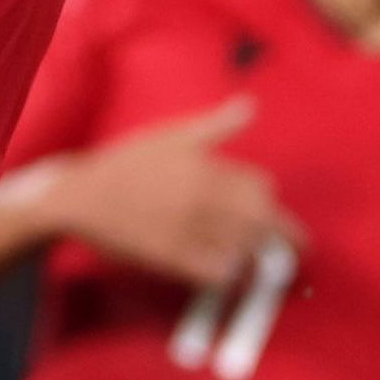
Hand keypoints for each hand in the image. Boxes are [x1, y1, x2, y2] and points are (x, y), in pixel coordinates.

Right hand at [15, 99, 295, 285]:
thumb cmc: (127, 163)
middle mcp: (203, 198)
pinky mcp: (173, 258)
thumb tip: (250, 106)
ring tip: (266, 262)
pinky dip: (230, 274)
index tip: (270, 209)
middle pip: (262, 220)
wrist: (81, 196)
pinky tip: (231, 272)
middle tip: (298, 247)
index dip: (269, 199)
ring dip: (259, 255)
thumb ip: (216, 125)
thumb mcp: (173, 136)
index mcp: (206, 167)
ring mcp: (189, 230)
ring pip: (244, 248)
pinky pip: (217, 272)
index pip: (260, 185)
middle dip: (286, 236)